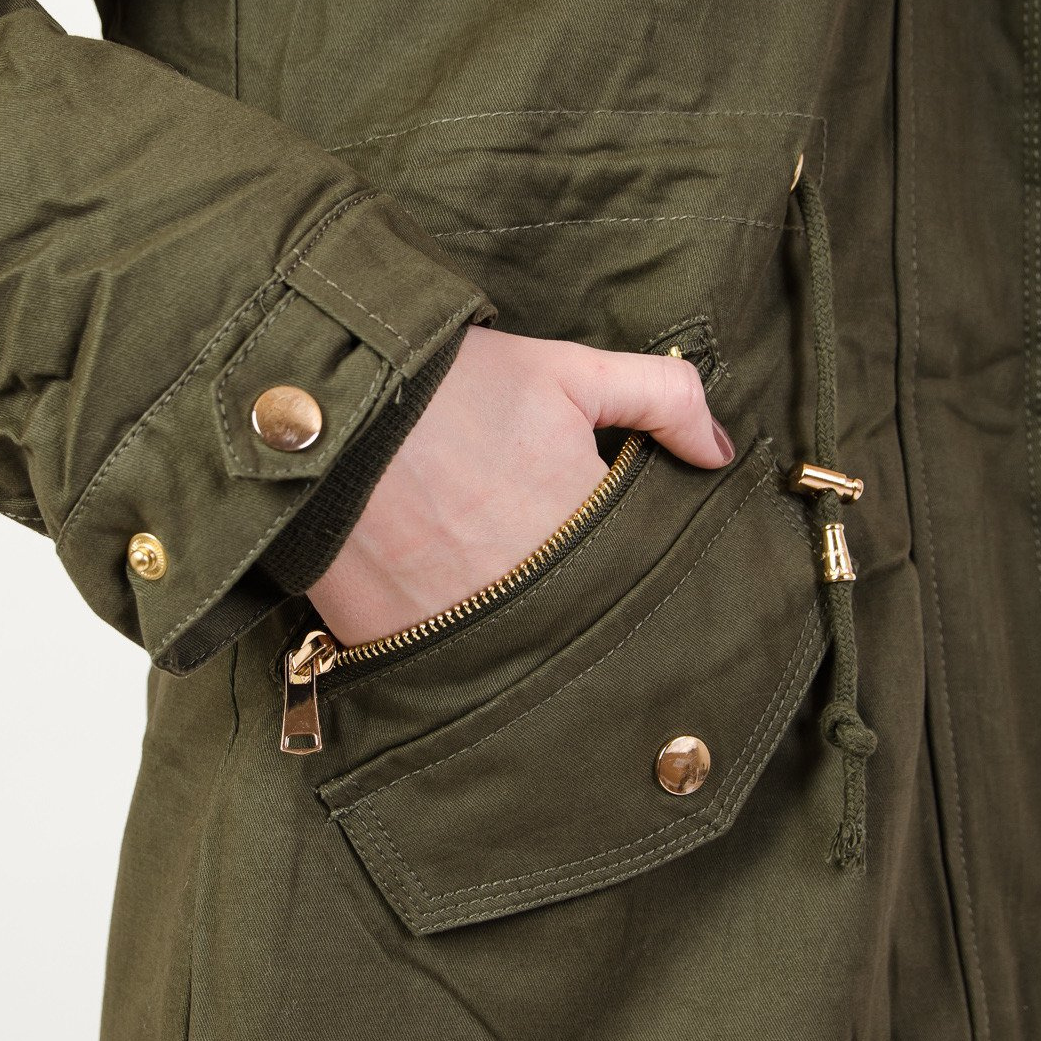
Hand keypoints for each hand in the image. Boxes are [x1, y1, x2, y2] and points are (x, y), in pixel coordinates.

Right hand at [306, 324, 734, 644]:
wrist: (321, 412)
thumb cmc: (449, 387)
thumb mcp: (565, 370)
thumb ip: (661, 398)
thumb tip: (719, 451)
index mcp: (587, 530)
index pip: (650, 573)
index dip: (643, 565)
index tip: (628, 555)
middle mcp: (537, 596)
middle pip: (591, 627)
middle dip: (591, 611)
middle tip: (574, 588)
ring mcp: (467, 632)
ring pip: (526, 657)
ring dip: (531, 639)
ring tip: (511, 605)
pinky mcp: (399, 651)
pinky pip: (448, 670)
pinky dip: (458, 653)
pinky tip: (455, 621)